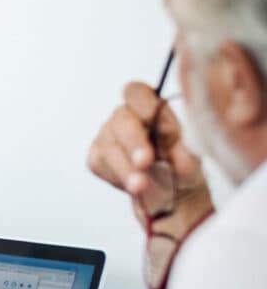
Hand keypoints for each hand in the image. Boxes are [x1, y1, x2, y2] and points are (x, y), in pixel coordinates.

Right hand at [87, 82, 212, 231]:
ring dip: (125, 167)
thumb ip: (180, 143)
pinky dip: (118, 177)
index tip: (162, 128)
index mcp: (149, 105)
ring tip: (141, 185)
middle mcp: (124, 117)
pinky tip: (134, 186)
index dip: (145, 107)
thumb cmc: (183, 166)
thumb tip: (169, 137)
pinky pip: (100, 165)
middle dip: (133, 142)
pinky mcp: (96, 158)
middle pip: (121, 120)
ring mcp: (106, 136)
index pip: (137, 93)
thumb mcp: (191, 154)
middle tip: (145, 162)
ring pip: (108, 146)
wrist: (174, 195)